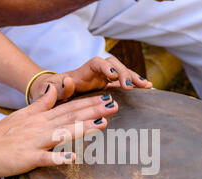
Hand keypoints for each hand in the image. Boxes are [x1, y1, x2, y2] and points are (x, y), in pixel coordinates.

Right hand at [0, 85, 117, 176]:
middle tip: (115, 106)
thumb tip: (56, 88)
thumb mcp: (23, 114)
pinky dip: (58, 157)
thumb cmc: (2, 133)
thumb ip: (42, 102)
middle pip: (71, 117)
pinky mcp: (27, 157)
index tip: (108, 98)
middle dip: (94, 111)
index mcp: (42, 117)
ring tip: (102, 125)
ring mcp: (35, 141)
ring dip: (82, 129)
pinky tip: (73, 158)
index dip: (90, 103)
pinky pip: (44, 158)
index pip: (70, 108)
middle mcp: (41, 126)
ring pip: (62, 134)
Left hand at [30, 56, 151, 100]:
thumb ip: (61, 88)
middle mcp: (96, 72)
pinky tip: (148, 89)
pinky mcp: (109, 86)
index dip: (106, 68)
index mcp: (83, 71)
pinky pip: (124, 83)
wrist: (56, 92)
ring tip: (148, 86)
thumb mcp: (53, 91)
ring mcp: (104, 78)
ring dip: (134, 78)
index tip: (113, 76)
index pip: (96, 63)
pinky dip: (135, 84)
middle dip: (124, 73)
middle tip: (132, 86)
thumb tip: (68, 80)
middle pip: (113, 65)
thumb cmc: (53, 92)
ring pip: (122, 73)